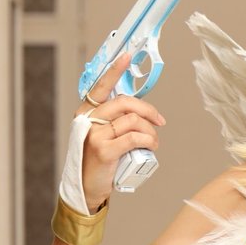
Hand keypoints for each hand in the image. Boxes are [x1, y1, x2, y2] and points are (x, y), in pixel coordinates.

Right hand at [76, 52, 165, 209]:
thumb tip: (139, 110)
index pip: (101, 86)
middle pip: (125, 102)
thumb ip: (113, 121)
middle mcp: (88, 120)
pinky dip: (149, 141)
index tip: (126, 56)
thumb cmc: (98, 162)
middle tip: (159, 121)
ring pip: (133, 121)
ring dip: (151, 131)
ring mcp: (94, 135)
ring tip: (154, 142)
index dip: (114, 70)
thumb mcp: (101, 136)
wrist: (86, 188)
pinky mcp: (104, 150)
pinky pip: (134, 138)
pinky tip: (152, 147)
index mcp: (86, 112)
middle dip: (148, 110)